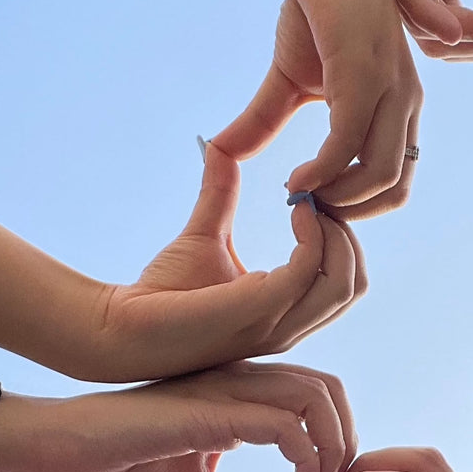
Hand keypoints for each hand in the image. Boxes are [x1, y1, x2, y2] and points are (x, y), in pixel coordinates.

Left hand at [94, 140, 366, 380]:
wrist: (118, 327)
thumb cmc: (160, 293)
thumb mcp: (204, 234)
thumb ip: (220, 194)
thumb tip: (219, 144)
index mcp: (285, 312)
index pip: (344, 281)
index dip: (339, 237)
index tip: (312, 197)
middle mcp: (289, 325)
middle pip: (354, 284)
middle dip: (348, 236)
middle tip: (317, 198)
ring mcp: (277, 324)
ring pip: (344, 282)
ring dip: (336, 235)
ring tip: (307, 201)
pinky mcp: (257, 312)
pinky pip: (308, 272)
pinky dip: (312, 235)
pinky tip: (294, 207)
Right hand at [212, 0, 423, 219]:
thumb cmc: (314, 11)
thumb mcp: (289, 79)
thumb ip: (266, 122)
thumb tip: (222, 154)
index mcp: (399, 109)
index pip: (397, 182)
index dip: (357, 208)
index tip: (312, 208)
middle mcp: (406, 103)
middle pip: (396, 189)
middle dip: (348, 213)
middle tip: (304, 210)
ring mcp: (392, 88)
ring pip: (380, 175)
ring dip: (336, 198)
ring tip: (297, 194)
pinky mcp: (366, 71)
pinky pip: (349, 141)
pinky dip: (323, 171)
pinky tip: (295, 179)